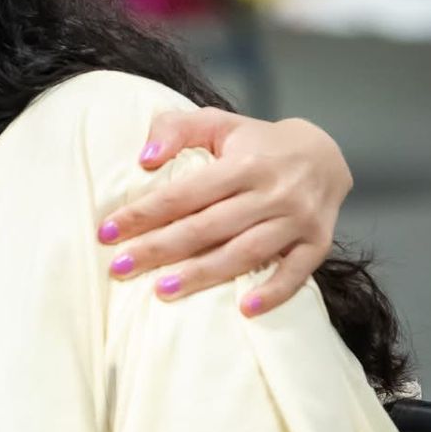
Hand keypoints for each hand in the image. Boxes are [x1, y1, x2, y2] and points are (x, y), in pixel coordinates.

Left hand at [99, 109, 350, 315]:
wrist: (325, 155)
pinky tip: (244, 309)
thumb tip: (144, 159)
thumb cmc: (255, 143)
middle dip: (160, 249)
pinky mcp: (317, 242)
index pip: (185, 193)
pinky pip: (297, 272)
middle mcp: (274, 192)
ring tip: (162, 290)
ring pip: (246, 253)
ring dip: (203, 275)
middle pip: (208, 227)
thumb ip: (175, 129)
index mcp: (245, 163)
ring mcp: (298, 220)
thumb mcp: (216, 122)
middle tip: (119, 268)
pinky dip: (274, 292)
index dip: (144, 214)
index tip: (106, 232)